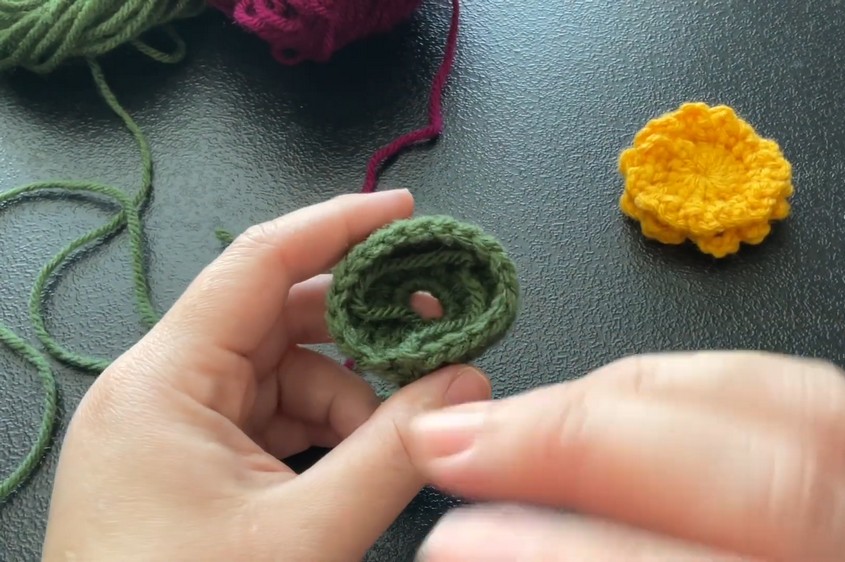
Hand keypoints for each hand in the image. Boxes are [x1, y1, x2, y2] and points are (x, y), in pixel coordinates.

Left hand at [42, 189, 491, 560]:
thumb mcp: (305, 535)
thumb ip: (396, 453)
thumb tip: (466, 386)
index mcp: (162, 384)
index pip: (259, 262)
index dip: (338, 225)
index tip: (403, 214)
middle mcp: (161, 393)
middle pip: (280, 318)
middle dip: (365, 325)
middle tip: (437, 330)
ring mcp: (177, 431)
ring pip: (288, 374)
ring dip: (356, 395)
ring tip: (406, 430)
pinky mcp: (196, 467)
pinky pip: (278, 419)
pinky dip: (330, 431)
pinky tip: (366, 459)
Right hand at [406, 352, 844, 560]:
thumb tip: (478, 550)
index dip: (567, 551)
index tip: (458, 538)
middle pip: (777, 485)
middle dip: (584, 443)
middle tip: (459, 444)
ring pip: (809, 415)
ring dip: (635, 393)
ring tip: (526, 412)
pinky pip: (816, 404)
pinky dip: (701, 382)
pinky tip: (626, 394)